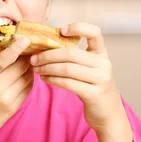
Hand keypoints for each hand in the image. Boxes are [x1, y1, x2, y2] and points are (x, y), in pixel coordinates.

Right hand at [0, 37, 33, 141]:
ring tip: (25, 61)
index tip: (25, 39)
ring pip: (27, 77)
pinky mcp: (14, 109)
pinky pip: (28, 89)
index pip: (2, 60)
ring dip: (29, 67)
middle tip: (27, 48)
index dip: (15, 48)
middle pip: (19, 67)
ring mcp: (6, 100)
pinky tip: (23, 75)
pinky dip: (28, 79)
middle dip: (25, 55)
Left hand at [31, 22, 133, 141]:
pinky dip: (52, 79)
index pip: (95, 33)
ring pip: (67, 68)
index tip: (60, 30)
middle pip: (71, 53)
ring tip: (35, 69)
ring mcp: (101, 79)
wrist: (107, 114)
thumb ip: (74, 57)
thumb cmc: (91, 87)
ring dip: (47, 68)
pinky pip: (68, 83)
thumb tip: (44, 45)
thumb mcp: (88, 68)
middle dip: (48, 55)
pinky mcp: (94, 94)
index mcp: (102, 54)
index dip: (78, 27)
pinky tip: (44, 78)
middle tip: (33, 58)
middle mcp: (104, 64)